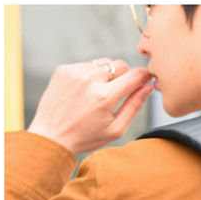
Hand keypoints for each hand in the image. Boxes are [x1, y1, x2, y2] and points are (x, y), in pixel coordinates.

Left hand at [27, 59, 154, 154]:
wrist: (52, 135)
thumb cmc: (85, 137)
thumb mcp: (116, 129)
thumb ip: (134, 106)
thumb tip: (147, 88)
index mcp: (105, 97)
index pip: (134, 75)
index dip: (145, 75)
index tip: (148, 78)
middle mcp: (90, 80)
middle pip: (120, 65)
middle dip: (125, 76)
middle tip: (119, 92)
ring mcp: (75, 72)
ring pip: (104, 63)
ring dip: (107, 74)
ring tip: (100, 93)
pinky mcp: (64, 69)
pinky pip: (87, 64)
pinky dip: (90, 75)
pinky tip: (85, 91)